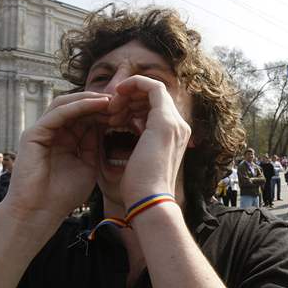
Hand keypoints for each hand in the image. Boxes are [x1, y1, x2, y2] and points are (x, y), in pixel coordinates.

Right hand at [2, 92, 110, 222]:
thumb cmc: (63, 195)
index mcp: (65, 140)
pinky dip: (79, 106)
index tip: (128, 111)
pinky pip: (59, 113)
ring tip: (111, 99)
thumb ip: (94, 146)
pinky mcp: (34, 133)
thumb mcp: (88, 165)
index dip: (106, 113)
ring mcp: (42, 131)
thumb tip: (107, 125)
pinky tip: (97, 104)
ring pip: (67, 104)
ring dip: (90, 100)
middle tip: (122, 101)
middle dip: (100, 103)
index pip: (86, 118)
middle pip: (77, 107)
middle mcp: (53, 132)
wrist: (40, 214)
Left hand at [108, 75, 190, 206]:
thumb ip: (128, 141)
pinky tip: (115, 97)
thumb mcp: (133, 159)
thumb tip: (108, 127)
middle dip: (129, 99)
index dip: (133, 106)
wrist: (149, 201)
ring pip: (152, 90)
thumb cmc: (138, 187)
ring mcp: (174, 122)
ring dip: (129, 95)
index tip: (113, 115)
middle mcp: (178, 127)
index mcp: (173, 137)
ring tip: (110, 110)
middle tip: (109, 111)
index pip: (155, 108)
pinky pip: (151, 87)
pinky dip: (133, 86)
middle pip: (154, 97)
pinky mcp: (165, 120)